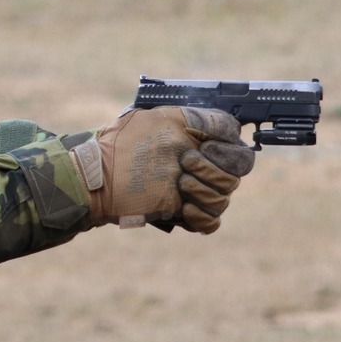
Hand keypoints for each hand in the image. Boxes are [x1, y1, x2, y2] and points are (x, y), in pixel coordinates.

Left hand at [88, 106, 255, 232]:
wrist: (100, 173)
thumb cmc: (127, 141)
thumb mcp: (162, 118)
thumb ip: (202, 119)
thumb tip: (235, 128)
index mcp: (203, 144)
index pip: (240, 153)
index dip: (228, 152)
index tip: (203, 147)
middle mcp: (204, 168)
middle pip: (234, 178)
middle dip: (212, 171)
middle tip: (184, 164)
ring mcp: (195, 193)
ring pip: (223, 200)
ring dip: (203, 192)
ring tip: (179, 185)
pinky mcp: (184, 214)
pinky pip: (211, 223)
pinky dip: (201, 217)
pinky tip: (183, 209)